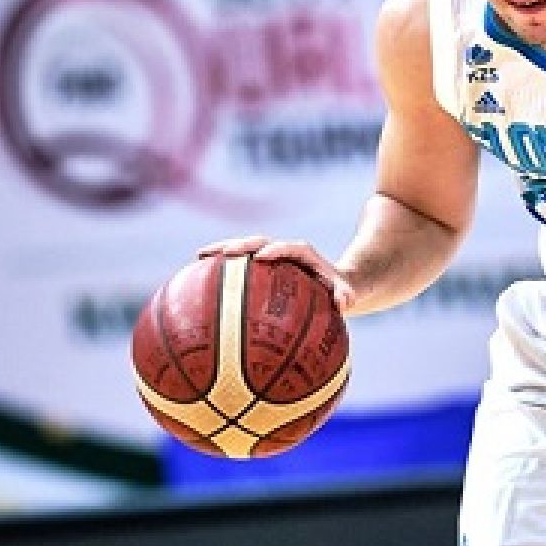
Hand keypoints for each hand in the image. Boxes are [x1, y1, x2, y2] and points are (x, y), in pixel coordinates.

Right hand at [197, 236, 359, 314]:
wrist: (334, 284)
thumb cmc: (339, 291)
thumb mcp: (348, 293)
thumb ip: (346, 295)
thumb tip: (344, 304)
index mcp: (304, 255)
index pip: (291, 248)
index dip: (277, 249)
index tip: (262, 257)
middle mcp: (284, 252)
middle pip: (261, 241)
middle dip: (243, 244)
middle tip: (224, 253)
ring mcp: (270, 258)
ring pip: (245, 250)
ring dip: (224, 250)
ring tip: (200, 256)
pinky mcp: (260, 267)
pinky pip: (239, 266)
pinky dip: (221, 269)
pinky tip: (196, 278)